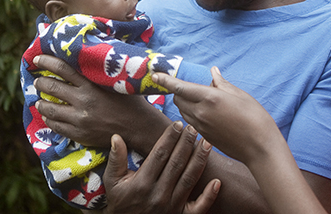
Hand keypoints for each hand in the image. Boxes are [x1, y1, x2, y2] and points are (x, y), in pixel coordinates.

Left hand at [33, 54, 163, 149]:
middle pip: (53, 88)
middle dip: (41, 83)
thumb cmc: (130, 101)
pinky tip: (48, 116)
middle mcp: (84, 101)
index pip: (63, 69)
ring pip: (50, 110)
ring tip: (38, 100)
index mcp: (92, 85)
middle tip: (37, 80)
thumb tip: (84, 55)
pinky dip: (49, 120)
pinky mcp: (80, 134)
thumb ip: (98, 72)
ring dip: (41, 103)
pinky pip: (57, 126)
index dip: (47, 62)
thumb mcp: (115, 81)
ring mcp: (80, 120)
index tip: (37, 59)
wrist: (139, 127)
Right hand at [103, 121, 219, 213]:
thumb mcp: (112, 182)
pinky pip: (198, 208)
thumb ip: (116, 160)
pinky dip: (209, 196)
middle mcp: (158, 194)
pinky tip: (217, 182)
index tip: (177, 124)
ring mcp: (172, 207)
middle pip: (177, 163)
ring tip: (207, 143)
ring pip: (189, 179)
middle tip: (193, 128)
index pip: (160, 154)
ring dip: (200, 160)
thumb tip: (116, 137)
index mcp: (142, 183)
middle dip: (186, 143)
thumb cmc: (120, 203)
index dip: (170, 138)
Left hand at [152, 67, 275, 163]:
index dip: (165, 80)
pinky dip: (192, 114)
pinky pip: (191, 122)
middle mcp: (201, 112)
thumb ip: (222, 83)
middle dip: (178, 91)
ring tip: (201, 99)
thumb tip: (213, 72)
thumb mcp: (239, 95)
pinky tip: (207, 113)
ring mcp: (201, 127)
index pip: (179, 87)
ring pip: (183, 111)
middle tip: (188, 86)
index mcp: (209, 98)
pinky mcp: (204, 137)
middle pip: (178, 99)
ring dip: (185, 103)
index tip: (154, 74)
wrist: (260, 148)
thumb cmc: (255, 118)